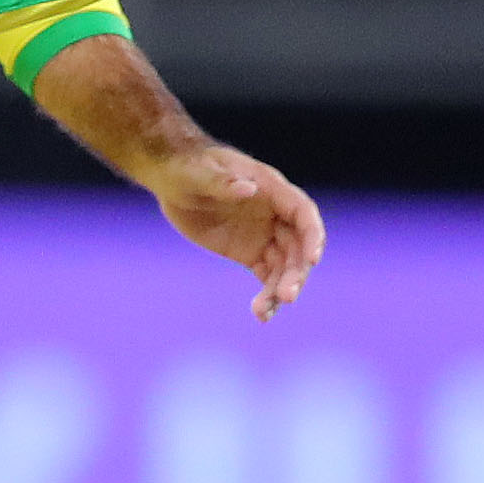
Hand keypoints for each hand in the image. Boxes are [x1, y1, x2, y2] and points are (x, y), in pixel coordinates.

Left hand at [146, 142, 325, 319]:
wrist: (171, 181)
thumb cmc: (186, 168)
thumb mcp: (198, 173)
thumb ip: (223, 182)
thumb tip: (249, 188)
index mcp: (271, 189)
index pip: (303, 213)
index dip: (312, 235)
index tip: (312, 260)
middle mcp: (275, 214)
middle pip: (298, 246)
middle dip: (296, 272)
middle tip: (286, 296)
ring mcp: (265, 235)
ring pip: (284, 267)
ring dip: (280, 290)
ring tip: (262, 312)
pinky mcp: (251, 254)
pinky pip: (267, 277)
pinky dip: (267, 297)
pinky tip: (260, 314)